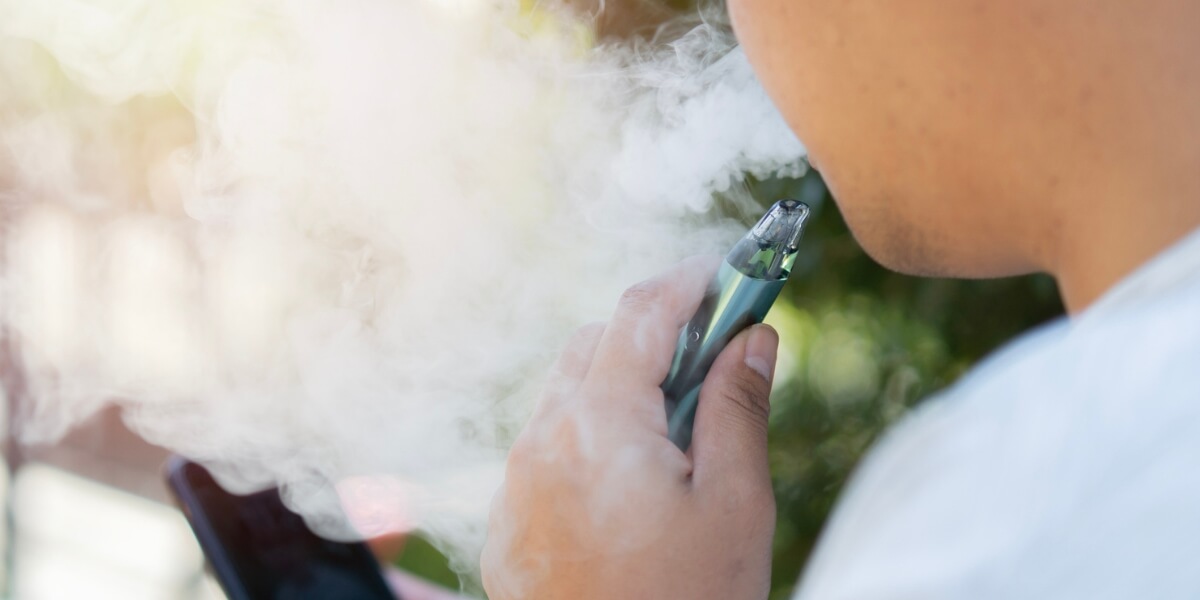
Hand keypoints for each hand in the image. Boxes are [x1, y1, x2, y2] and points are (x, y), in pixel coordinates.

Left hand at [481, 256, 779, 599]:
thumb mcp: (734, 504)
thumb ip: (738, 406)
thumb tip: (754, 335)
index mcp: (599, 425)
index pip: (640, 313)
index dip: (689, 280)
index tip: (729, 271)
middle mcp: (542, 442)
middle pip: (594, 346)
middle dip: (655, 332)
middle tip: (717, 353)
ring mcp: (516, 485)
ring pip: (566, 396)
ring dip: (621, 383)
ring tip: (682, 425)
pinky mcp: (508, 524)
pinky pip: (546, 447)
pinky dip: (590, 433)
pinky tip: (635, 479)